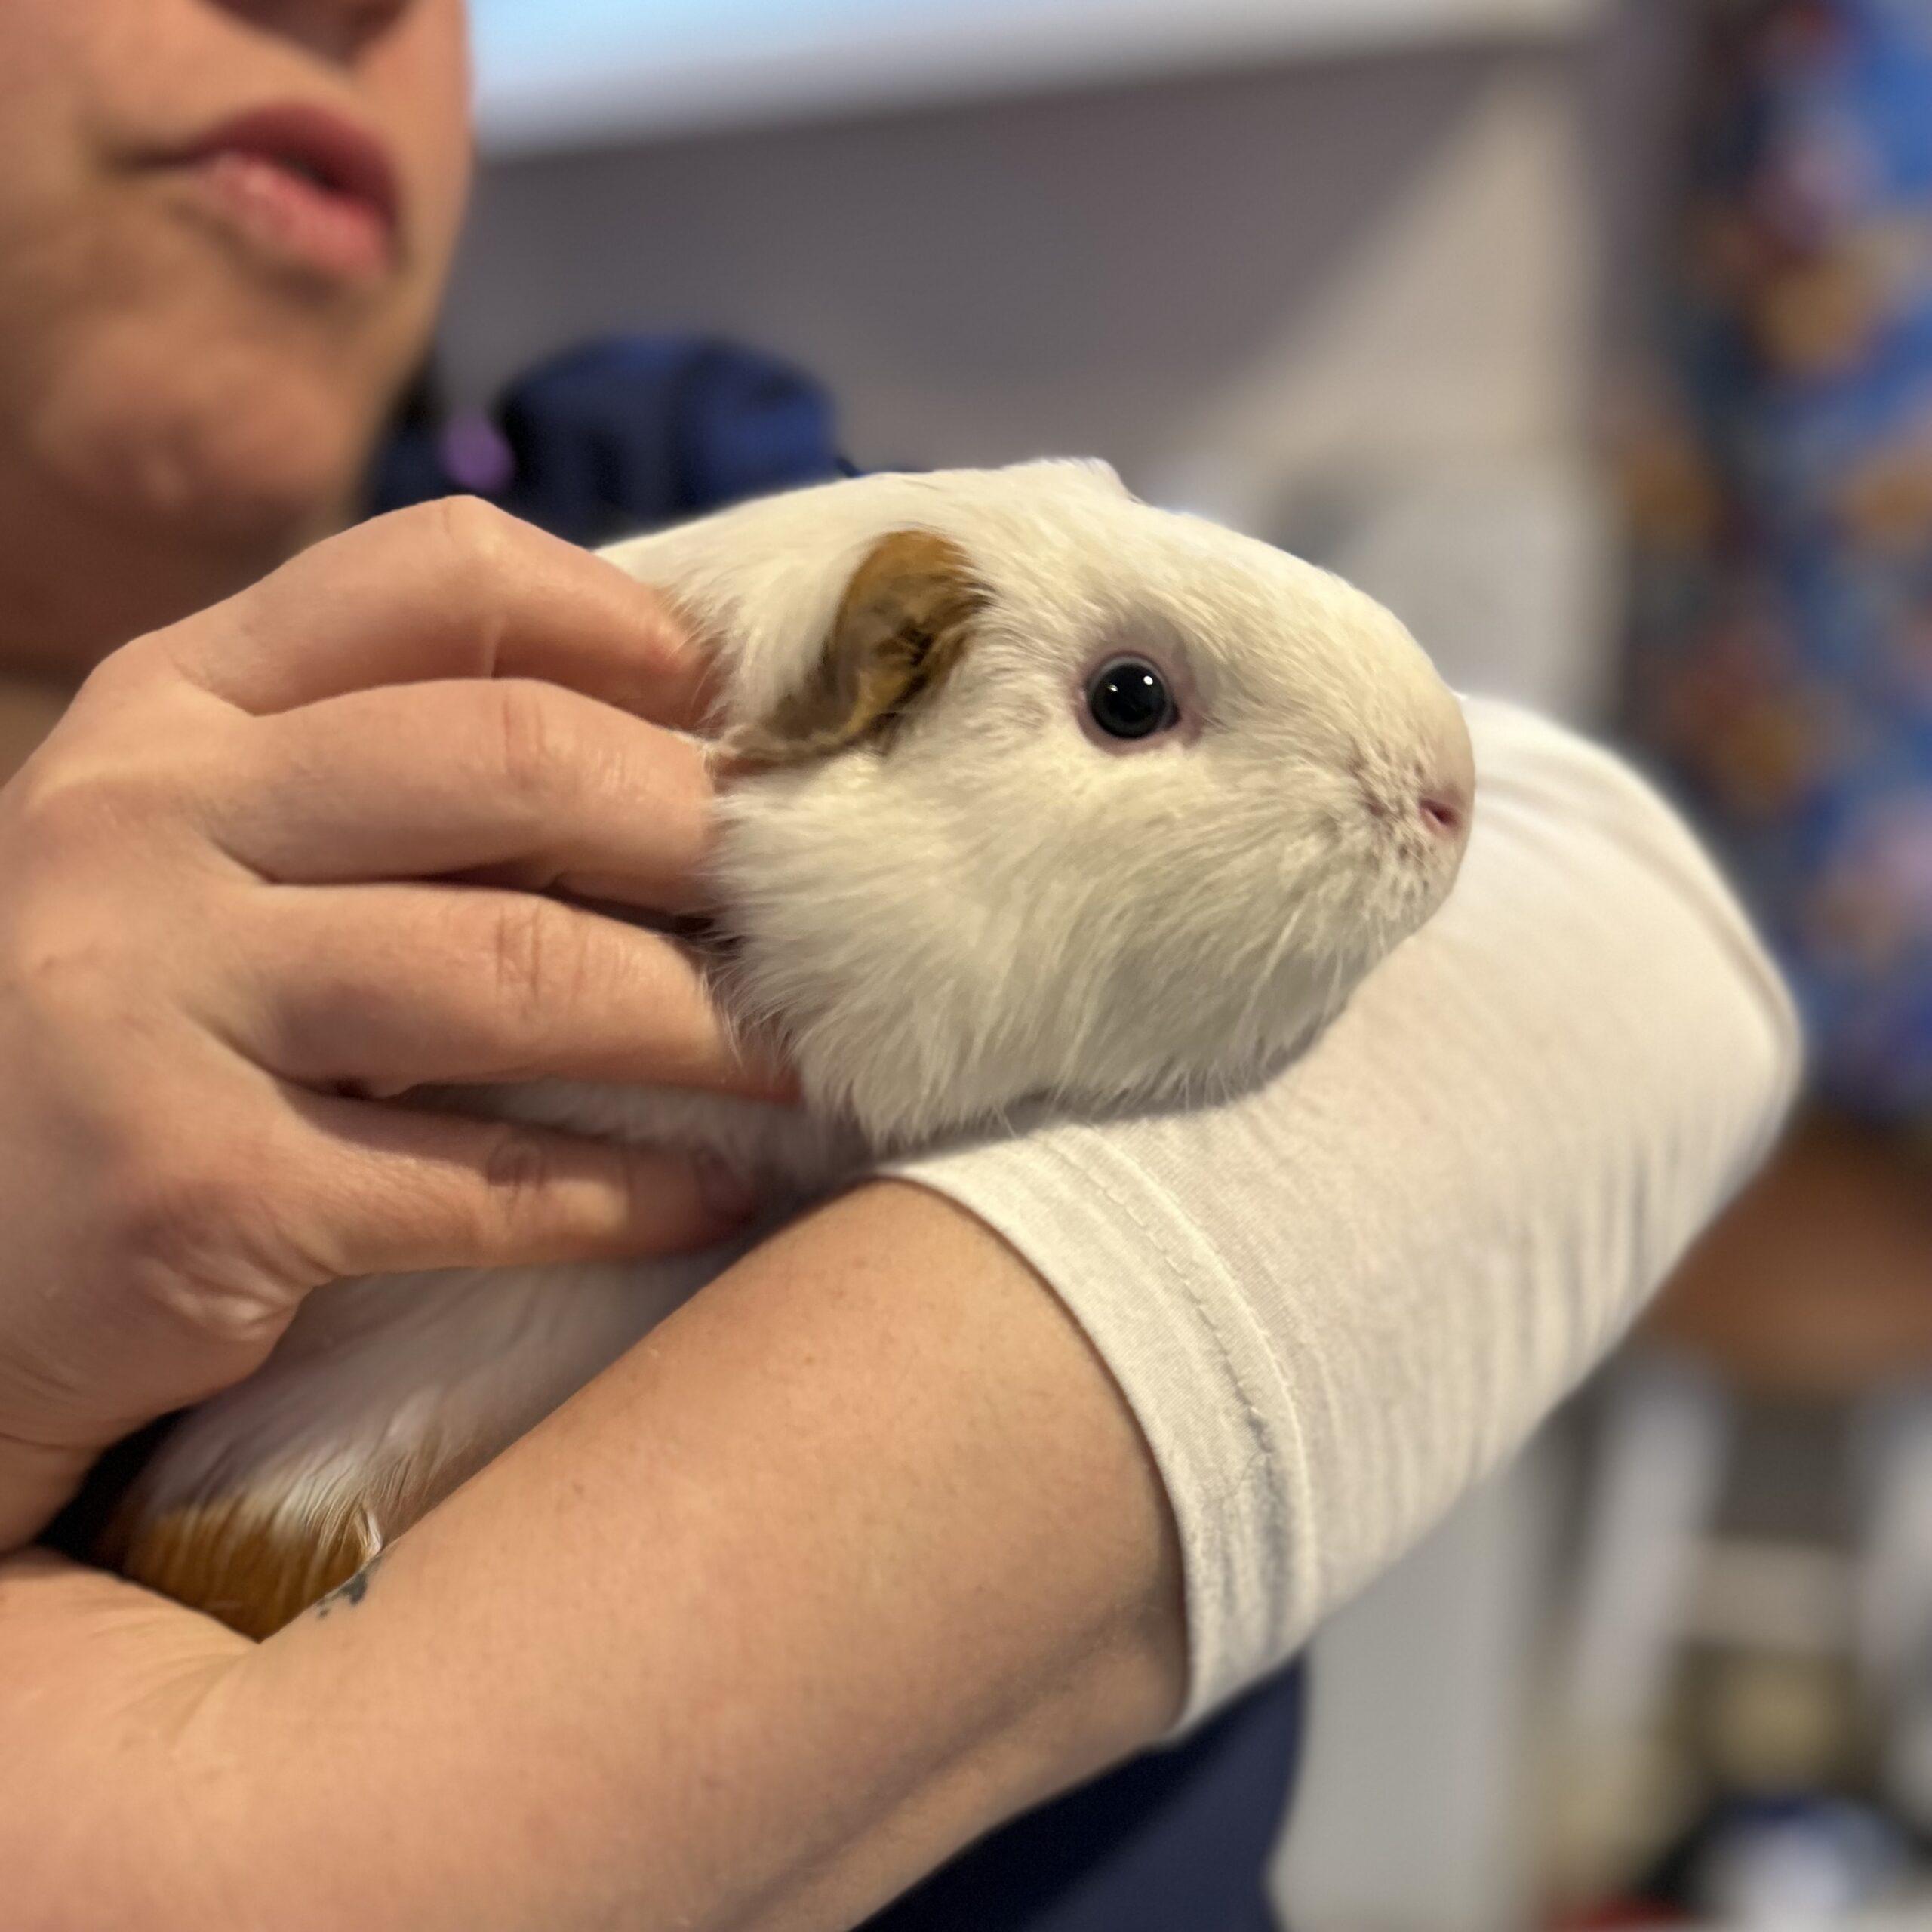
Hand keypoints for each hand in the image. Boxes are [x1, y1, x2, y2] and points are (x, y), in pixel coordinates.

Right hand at [0, 498, 778, 1548]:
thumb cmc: (138, 1039)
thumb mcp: (217, 859)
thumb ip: (388, 785)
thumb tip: (684, 757)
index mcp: (174, 708)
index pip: (438, 578)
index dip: (631, 631)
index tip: (746, 715)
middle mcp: (145, 816)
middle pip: (513, 762)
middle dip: (706, 839)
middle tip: (814, 910)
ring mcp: (150, 995)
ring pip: (520, 974)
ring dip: (706, 1028)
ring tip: (803, 1062)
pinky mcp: (189, 1186)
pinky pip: (485, 1182)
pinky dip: (632, 1192)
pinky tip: (719, 1193)